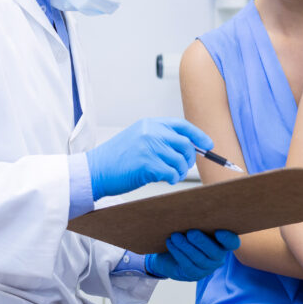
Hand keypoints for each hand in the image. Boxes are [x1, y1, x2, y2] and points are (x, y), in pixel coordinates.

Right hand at [87, 118, 210, 198]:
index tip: (209, 145)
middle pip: (185, 144)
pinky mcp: (147, 164)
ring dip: (180, 171)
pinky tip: (165, 179)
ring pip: (180, 160)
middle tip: (183, 167)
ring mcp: (149, 147)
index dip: (198, 135)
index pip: (181, 126)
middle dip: (190, 158)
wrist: (94, 171)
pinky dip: (172, 178)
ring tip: (170, 176)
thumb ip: (158, 138)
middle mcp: (150, 132)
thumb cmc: (115, 160)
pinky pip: (172, 172)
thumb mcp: (137, 138)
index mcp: (149, 124)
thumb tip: (186, 147)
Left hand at [144, 229, 239, 280]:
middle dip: (202, 242)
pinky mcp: (194, 274)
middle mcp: (218, 257)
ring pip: (199, 259)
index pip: (232, 243)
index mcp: (223, 244)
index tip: (219, 231)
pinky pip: (187, 264)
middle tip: (190, 232)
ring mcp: (207, 268)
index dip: (228, 239)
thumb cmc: (187, 236)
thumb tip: (193, 208)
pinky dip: (178, 253)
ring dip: (185, 246)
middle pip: (214, 252)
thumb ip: (199, 222)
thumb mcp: (195, 228)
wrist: (171, 255)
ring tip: (175, 236)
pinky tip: (171, 243)